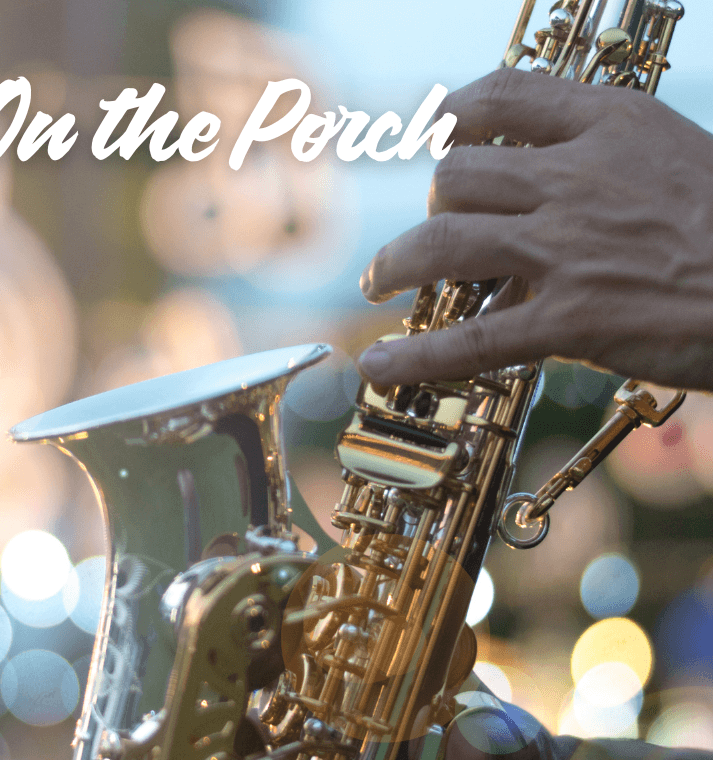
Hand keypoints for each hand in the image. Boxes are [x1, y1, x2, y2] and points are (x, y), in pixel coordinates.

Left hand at [358, 68, 712, 391]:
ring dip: (393, 266)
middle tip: (425, 237)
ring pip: (443, 245)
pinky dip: (415, 356)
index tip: (435, 133)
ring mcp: (568, 251)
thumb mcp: (676, 160)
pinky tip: (378, 368)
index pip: (506, 96)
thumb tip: (544, 184)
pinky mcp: (571, 321)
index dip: (456, 114)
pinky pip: (470, 339)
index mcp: (611, 127)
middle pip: (457, 177)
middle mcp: (578, 179)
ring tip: (377, 284)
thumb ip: (606, 163)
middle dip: (429, 208)